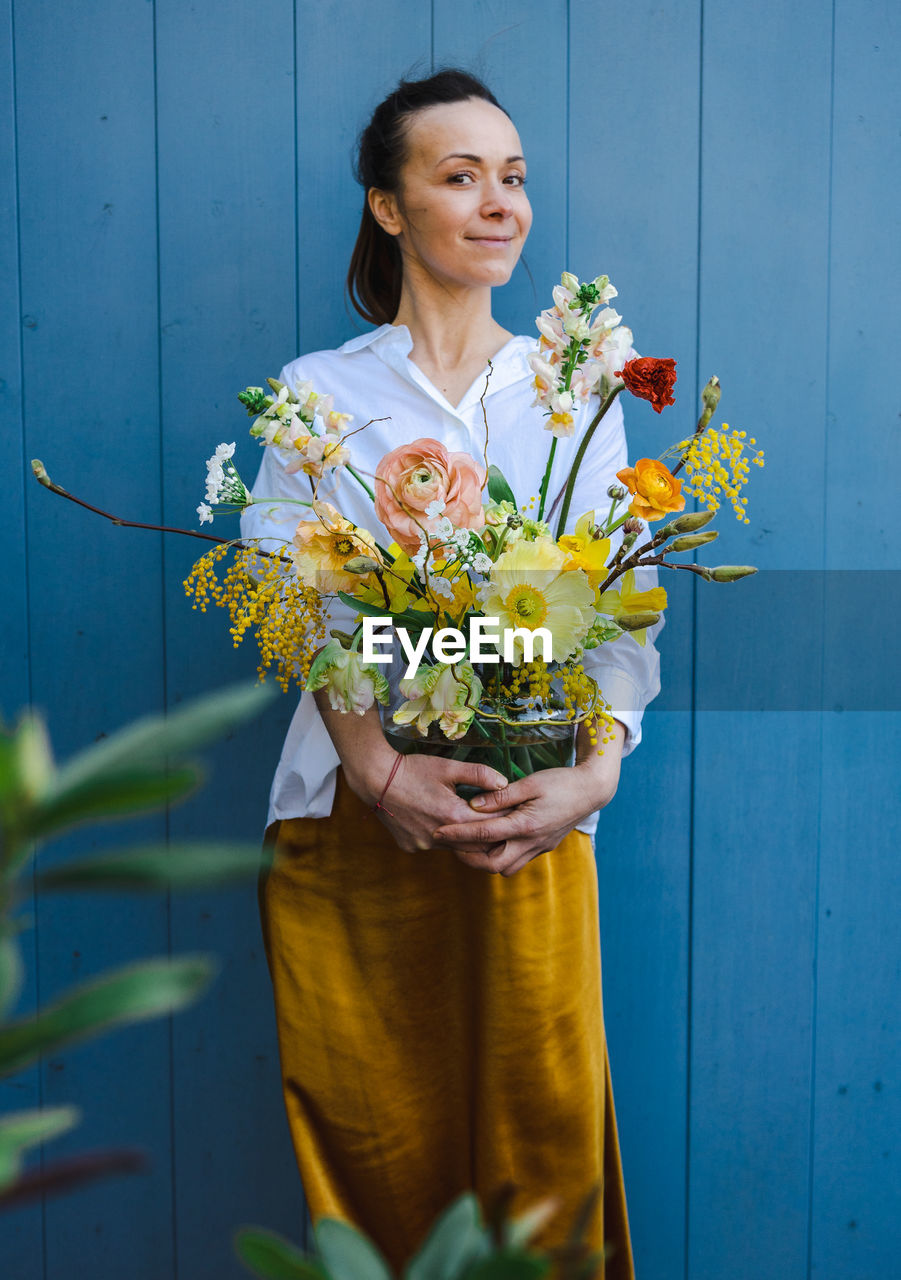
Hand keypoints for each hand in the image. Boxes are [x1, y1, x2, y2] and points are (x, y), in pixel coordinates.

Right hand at [348, 750, 517, 854]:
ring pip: (456, 848)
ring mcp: (423, 845)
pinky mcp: (411, 846)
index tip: (515, 813)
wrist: (375, 779)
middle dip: (490, 833)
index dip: (505, 818)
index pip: (491, 825)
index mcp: (453, 816)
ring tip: (475, 823)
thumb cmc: (413, 769)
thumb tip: (505, 783)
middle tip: (500, 822)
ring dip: (466, 837)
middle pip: (477, 845)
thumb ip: (479, 774)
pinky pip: (435, 847)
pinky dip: (444, 838)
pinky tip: (442, 822)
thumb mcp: (449, 767)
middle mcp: (439, 837)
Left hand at [431, 724, 624, 876]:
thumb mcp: (530, 783)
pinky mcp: (544, 847)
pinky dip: (501, 856)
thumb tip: (473, 804)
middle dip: (469, 858)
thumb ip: (500, 796)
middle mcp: (531, 842)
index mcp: (525, 825)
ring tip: (470, 843)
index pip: (483, 834)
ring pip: (506, 868)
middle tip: (452, 844)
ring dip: (486, 861)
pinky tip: (493, 841)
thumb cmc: (561, 781)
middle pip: (492, 865)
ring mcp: (539, 848)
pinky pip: (518, 861)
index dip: (457, 834)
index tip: (438, 831)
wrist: (592, 791)